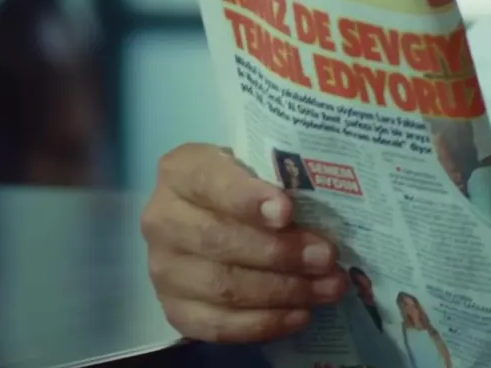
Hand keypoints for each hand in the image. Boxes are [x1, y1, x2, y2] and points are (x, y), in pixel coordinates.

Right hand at [141, 143, 348, 341]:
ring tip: (328, 287)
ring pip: (223, 286)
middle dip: (280, 252)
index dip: (248, 199)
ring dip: (283, 291)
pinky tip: (300, 315)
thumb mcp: (257, 166)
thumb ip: (278, 180)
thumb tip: (320, 218)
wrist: (211, 217)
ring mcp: (163, 269)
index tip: (287, 212)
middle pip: (219, 240)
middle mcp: (163, 220)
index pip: (210, 181)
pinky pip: (218, 325)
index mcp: (181, 172)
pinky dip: (264, 323)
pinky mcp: (174, 309)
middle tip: (327, 258)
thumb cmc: (246, 185)